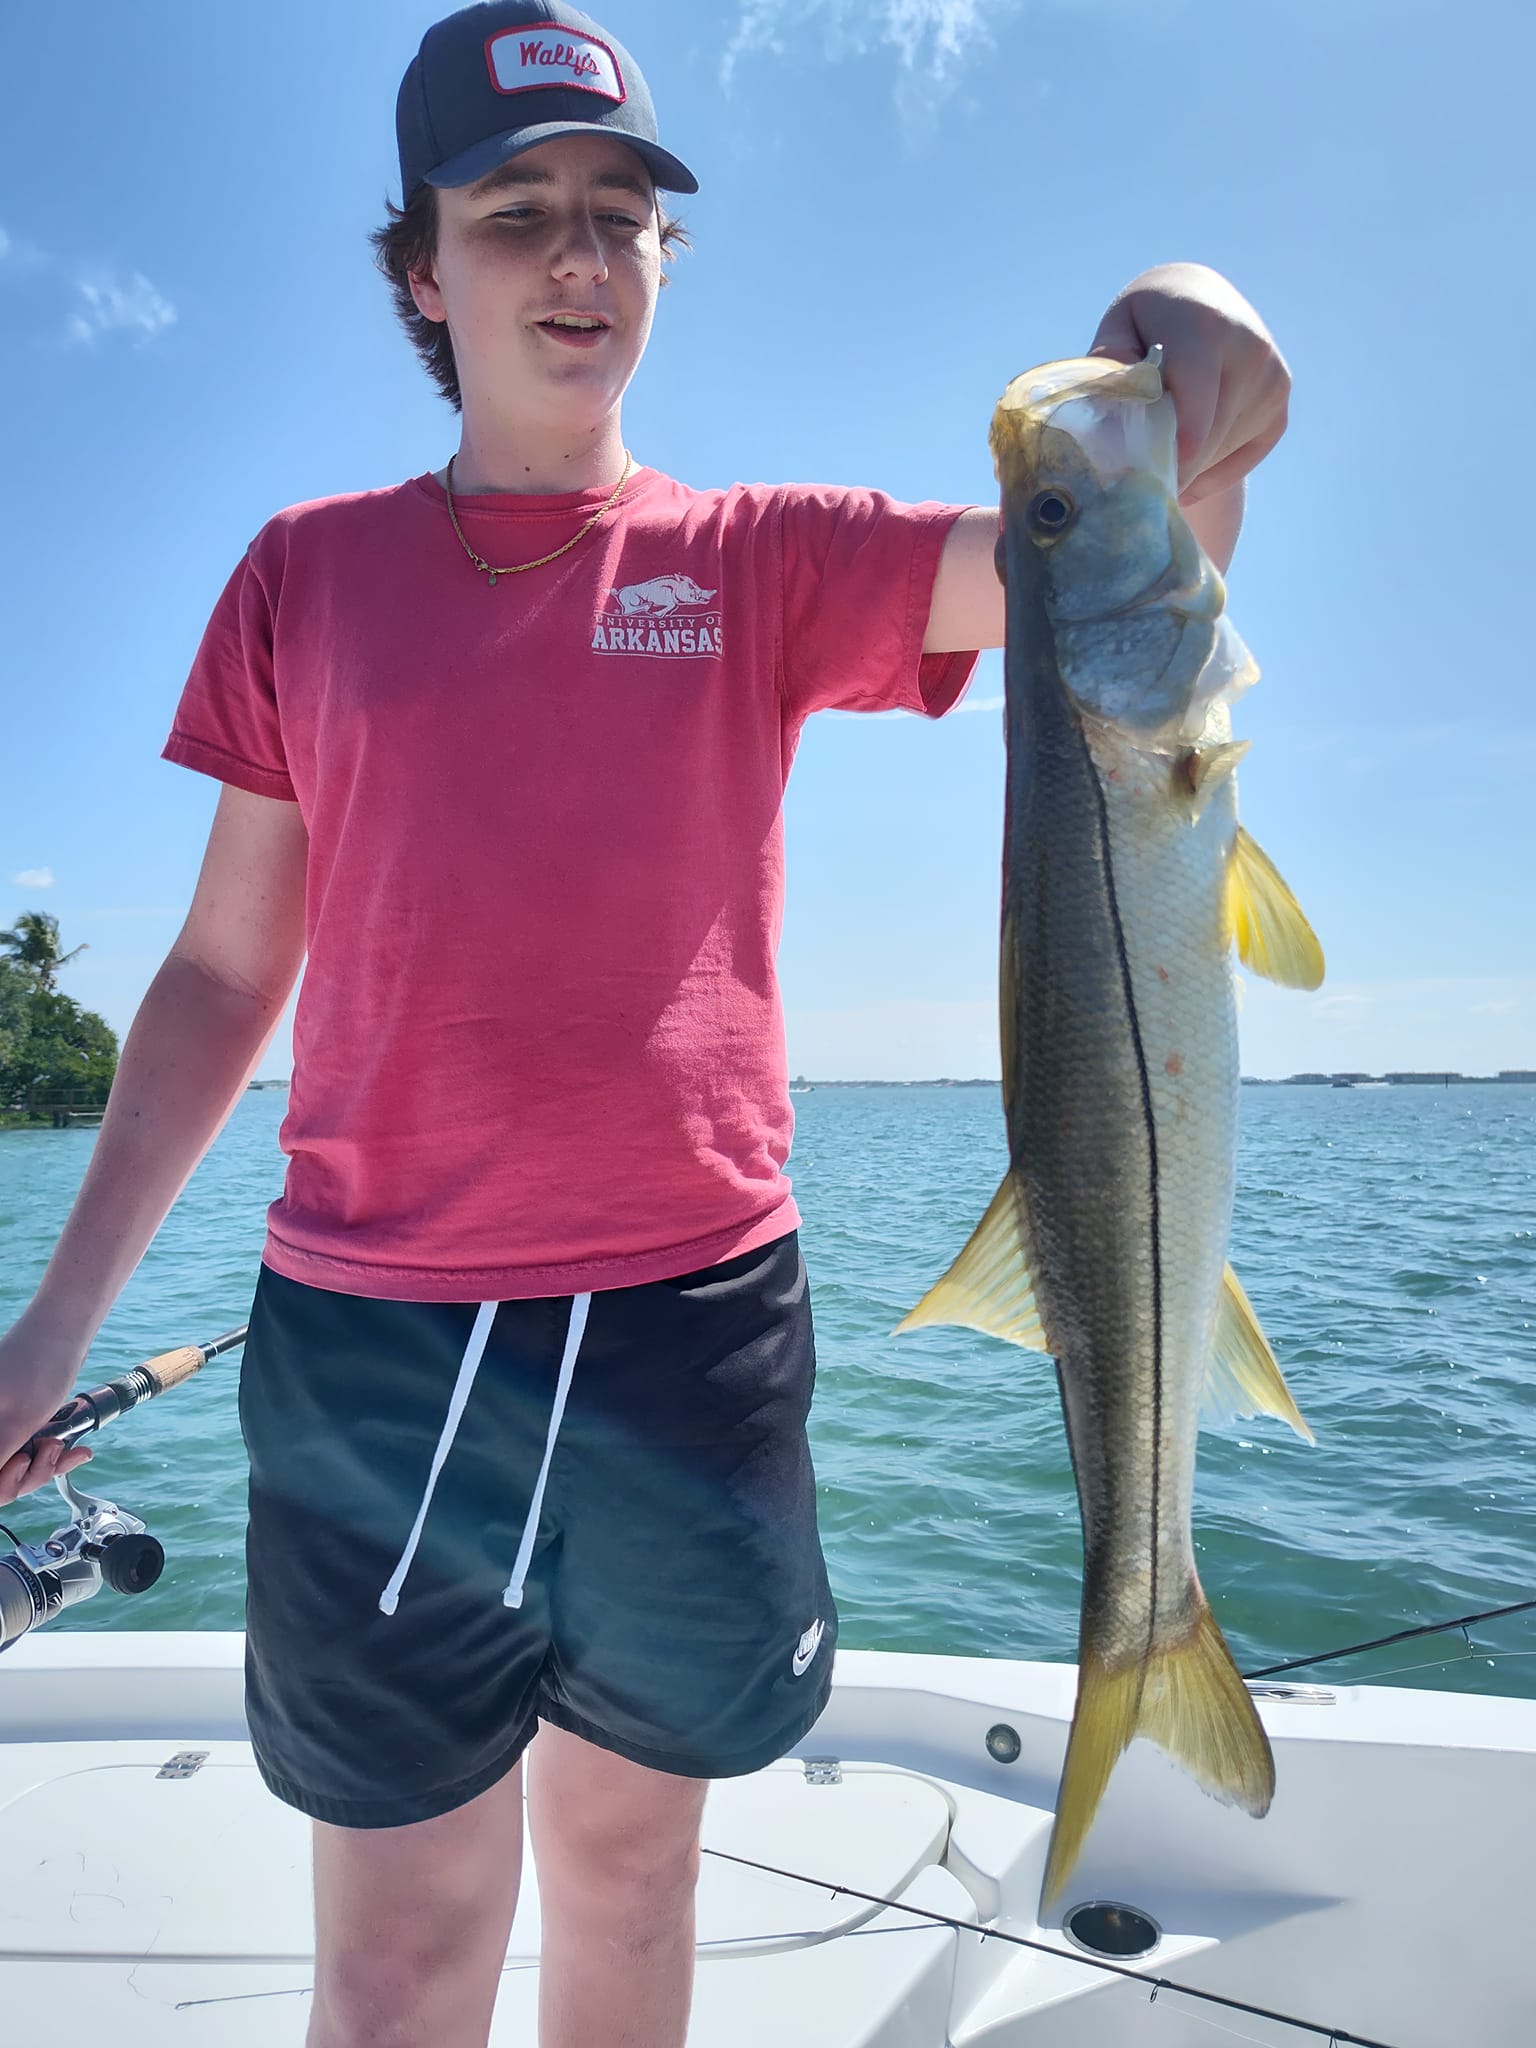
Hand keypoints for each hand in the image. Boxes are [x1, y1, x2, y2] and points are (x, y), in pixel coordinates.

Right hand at [0, 1314, 93, 1506]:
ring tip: (61, 1442)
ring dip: (46, 1464)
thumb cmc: (39, 1366)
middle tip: (50, 1447)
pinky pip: (30, 1452)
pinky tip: (76, 1450)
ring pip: (16, 1469)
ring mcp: (0, 1428)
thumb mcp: (18, 1422)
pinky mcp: (15, 1425)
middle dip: (30, 1473)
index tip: (22, 1462)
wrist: (63, 1331)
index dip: (3, 1483)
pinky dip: (53, 1454)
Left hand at [1089, 263, 1289, 503]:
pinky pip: (1240, 464)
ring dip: (1185, 468)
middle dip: (1169, 467)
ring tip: (1154, 461)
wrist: (1199, 301)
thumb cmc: (1148, 324)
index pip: (1196, 399)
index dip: (1178, 445)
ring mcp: (1271, 381)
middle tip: (1133, 484)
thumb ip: (1112, 368)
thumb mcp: (1119, 331)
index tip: (1158, 479)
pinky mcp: (1278, 409)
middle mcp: (1250, 351)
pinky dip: (1207, 475)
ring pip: (1220, 454)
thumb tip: (1116, 409)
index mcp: (1207, 327)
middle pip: (1208, 438)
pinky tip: (1183, 469)